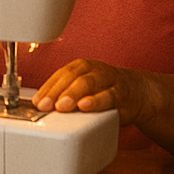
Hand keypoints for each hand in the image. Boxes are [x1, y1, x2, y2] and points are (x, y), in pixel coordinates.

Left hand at [33, 58, 152, 125]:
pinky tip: (85, 106)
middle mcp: (94, 70)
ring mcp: (108, 80)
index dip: (47, 88)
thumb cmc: (103, 90)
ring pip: (89, 83)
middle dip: (57, 92)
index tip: (36, 103)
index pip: (60, 75)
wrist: (137, 92)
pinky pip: (108, 96)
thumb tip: (39, 106)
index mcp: (81, 67)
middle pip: (72, 77)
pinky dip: (96, 101)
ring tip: (62, 106)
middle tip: (45, 105)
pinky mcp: (122, 94)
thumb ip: (65, 94)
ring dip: (73, 94)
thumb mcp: (83, 88)